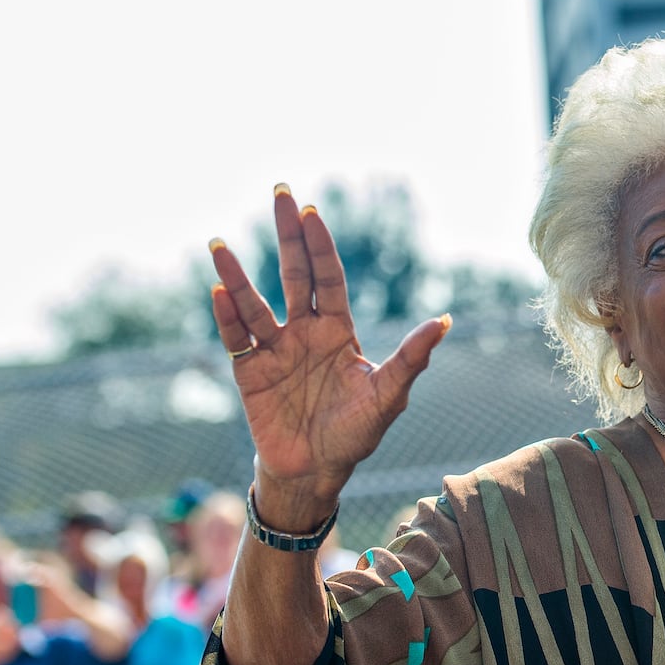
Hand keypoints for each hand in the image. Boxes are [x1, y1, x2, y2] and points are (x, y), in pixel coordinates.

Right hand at [209, 185, 449, 526]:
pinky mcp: (248, 373)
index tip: (311, 211)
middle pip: (294, 275)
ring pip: (254, 304)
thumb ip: (412, 358)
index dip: (320, 246)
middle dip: (287, 235)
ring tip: (219, 245)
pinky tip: (218, 293)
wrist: (316, 472)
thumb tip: (446, 321)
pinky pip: (235, 339)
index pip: (328, 279)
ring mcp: (274, 350)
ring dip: (237, 275)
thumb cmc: (355, 435)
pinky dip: (226, 317)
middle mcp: (304, 333)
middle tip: (279, 192)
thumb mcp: (388, 396)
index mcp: (338, 332)